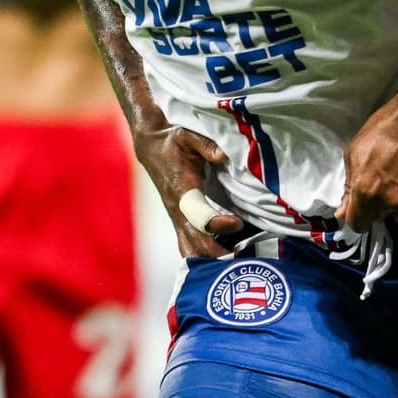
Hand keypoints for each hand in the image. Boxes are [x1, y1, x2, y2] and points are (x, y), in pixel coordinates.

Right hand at [134, 124, 244, 257]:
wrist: (152, 148)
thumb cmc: (173, 141)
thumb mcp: (188, 135)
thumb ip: (206, 144)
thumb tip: (224, 154)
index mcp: (181, 190)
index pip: (197, 216)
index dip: (217, 224)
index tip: (238, 223)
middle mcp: (178, 210)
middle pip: (195, 244)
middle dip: (218, 254)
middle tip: (246, 257)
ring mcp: (177, 219)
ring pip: (191, 250)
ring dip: (212, 259)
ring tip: (240, 262)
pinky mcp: (180, 222)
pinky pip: (190, 246)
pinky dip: (206, 256)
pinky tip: (227, 258)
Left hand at [338, 98, 397, 229]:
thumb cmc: (381, 131)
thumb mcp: (354, 153)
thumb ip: (348, 186)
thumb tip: (343, 212)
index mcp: (366, 192)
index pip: (358, 225)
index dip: (357, 218)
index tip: (360, 208)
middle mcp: (389, 201)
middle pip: (379, 220)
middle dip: (377, 209)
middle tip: (381, 187)